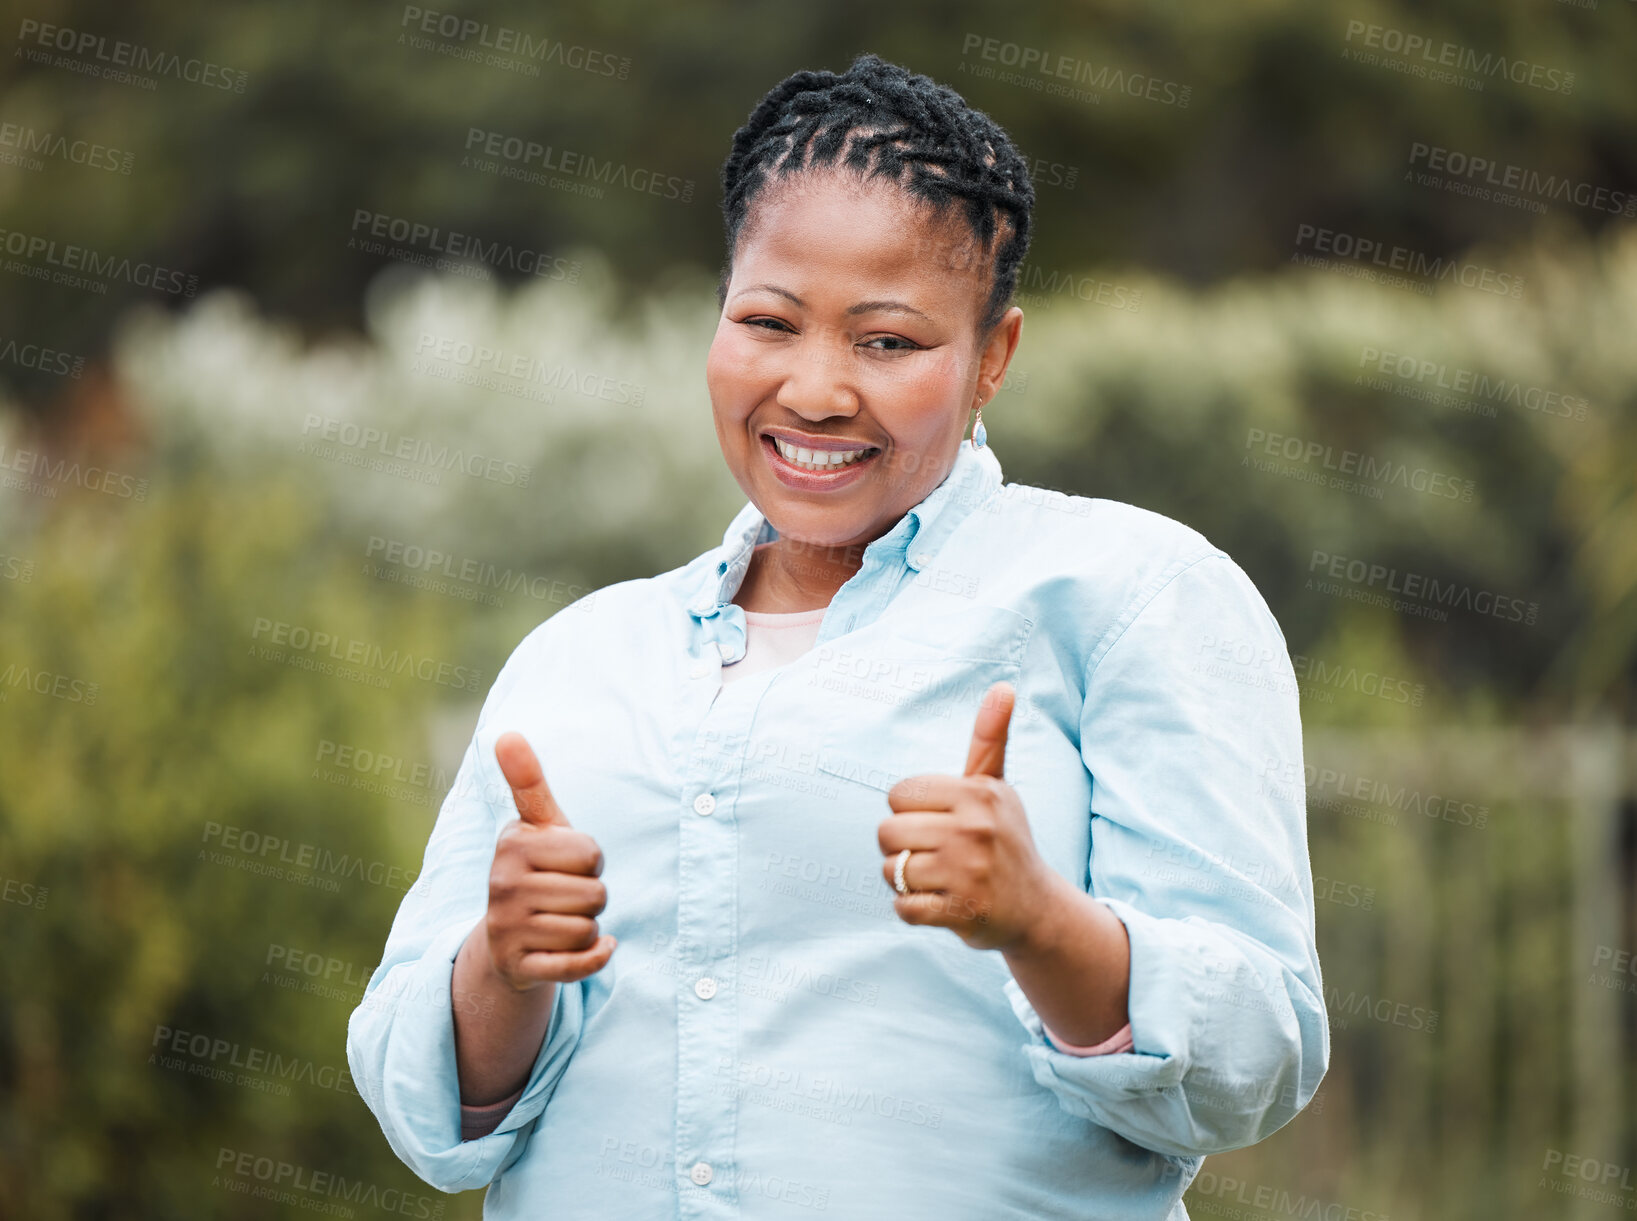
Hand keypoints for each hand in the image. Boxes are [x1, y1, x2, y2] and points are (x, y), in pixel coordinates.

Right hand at [483, 731, 616, 990]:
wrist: (506, 941)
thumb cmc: (535, 871)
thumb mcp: (535, 827)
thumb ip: (527, 782)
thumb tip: (507, 733)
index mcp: (512, 845)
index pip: (590, 852)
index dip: (591, 861)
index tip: (567, 864)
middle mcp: (502, 885)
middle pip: (594, 893)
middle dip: (591, 897)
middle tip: (564, 897)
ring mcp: (507, 929)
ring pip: (588, 928)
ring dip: (588, 928)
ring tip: (561, 921)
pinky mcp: (520, 968)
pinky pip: (579, 964)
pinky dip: (596, 957)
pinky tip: (598, 947)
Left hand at [877, 681, 1060, 950]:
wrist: (1036, 908)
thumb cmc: (1004, 839)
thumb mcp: (996, 787)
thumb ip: (990, 738)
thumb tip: (1003, 686)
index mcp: (977, 793)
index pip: (897, 795)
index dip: (910, 812)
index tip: (940, 823)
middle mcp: (975, 829)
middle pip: (886, 833)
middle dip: (902, 849)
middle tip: (938, 856)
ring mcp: (969, 872)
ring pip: (892, 871)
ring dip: (907, 881)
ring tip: (941, 880)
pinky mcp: (963, 912)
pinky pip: (904, 908)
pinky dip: (914, 910)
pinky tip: (942, 904)